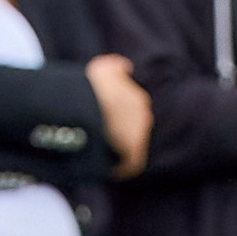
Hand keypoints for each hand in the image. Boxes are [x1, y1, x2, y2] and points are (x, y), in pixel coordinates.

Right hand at [85, 52, 151, 176]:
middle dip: (120, 135)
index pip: (131, 112)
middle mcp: (143, 116)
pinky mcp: (134, 153)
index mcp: (138, 99)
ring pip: (132, 147)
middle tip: (102, 140)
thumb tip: (126, 66)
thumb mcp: (103, 67)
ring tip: (105, 157)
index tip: (103, 123)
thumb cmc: (93, 85)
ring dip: (120, 152)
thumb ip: (115, 66)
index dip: (117, 119)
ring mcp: (140, 135)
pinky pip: (131, 164)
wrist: (93, 104)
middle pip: (132, 130)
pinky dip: (122, 168)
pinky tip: (111, 170)